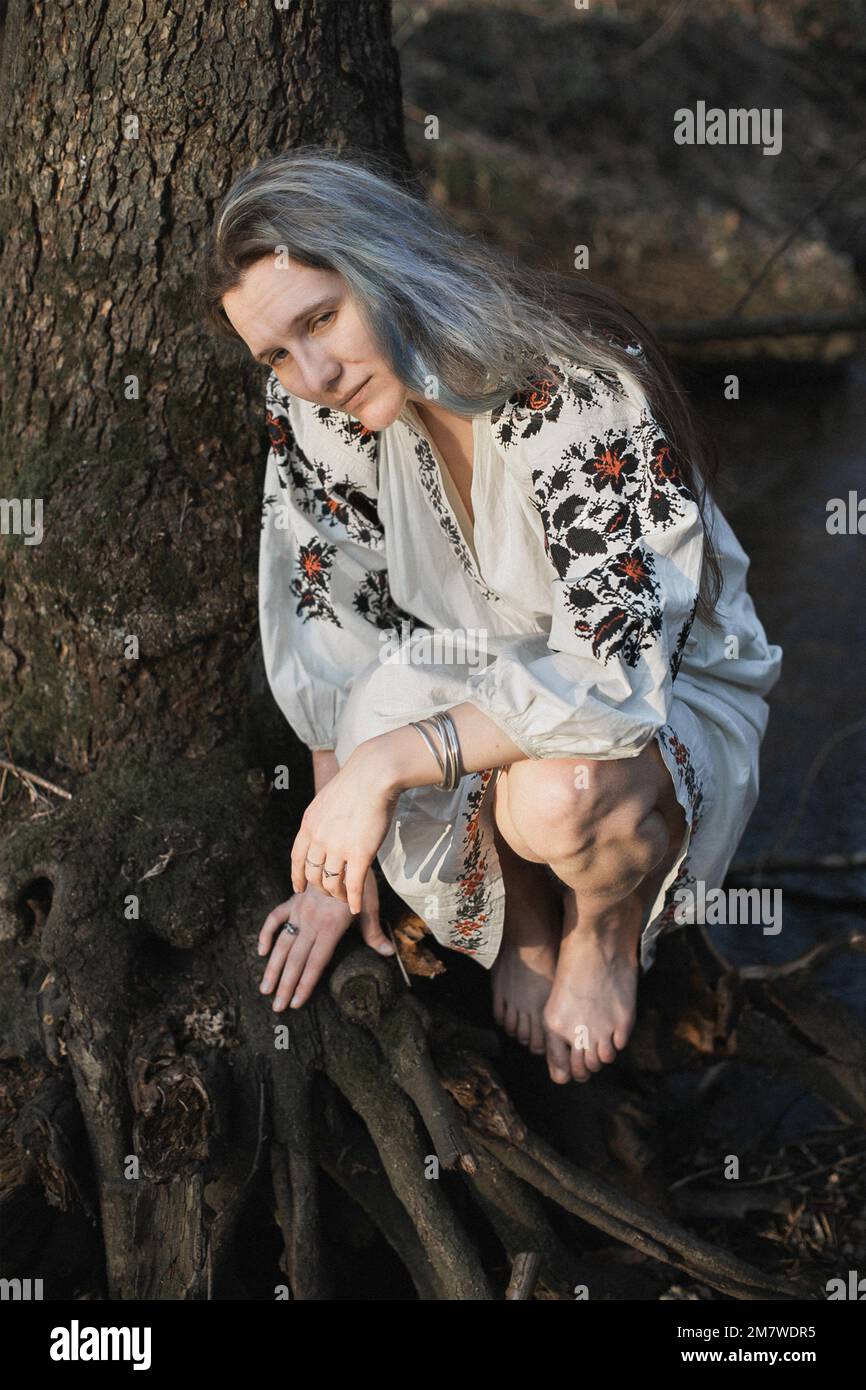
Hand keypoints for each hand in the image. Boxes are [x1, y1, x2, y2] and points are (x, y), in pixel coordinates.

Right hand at [258, 869, 393, 1011]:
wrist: (342, 849)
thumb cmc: (360, 879)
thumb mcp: (370, 906)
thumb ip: (374, 932)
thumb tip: (389, 953)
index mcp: (330, 927)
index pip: (315, 963)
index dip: (305, 984)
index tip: (295, 1003)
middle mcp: (311, 921)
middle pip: (296, 960)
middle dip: (285, 985)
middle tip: (276, 1007)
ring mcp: (299, 910)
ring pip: (282, 944)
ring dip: (272, 968)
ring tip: (264, 988)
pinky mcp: (292, 900)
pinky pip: (275, 918)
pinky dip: (266, 934)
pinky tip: (261, 951)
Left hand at [291, 743, 400, 913]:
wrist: (373, 774)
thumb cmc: (356, 783)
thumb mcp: (326, 801)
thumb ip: (322, 820)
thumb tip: (324, 830)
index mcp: (308, 825)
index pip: (297, 859)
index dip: (297, 876)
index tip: (299, 888)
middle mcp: (319, 839)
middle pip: (313, 874)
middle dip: (320, 888)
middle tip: (330, 893)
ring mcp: (338, 848)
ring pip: (331, 883)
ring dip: (337, 895)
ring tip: (344, 899)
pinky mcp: (360, 854)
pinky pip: (353, 886)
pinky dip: (352, 900)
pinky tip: (355, 908)